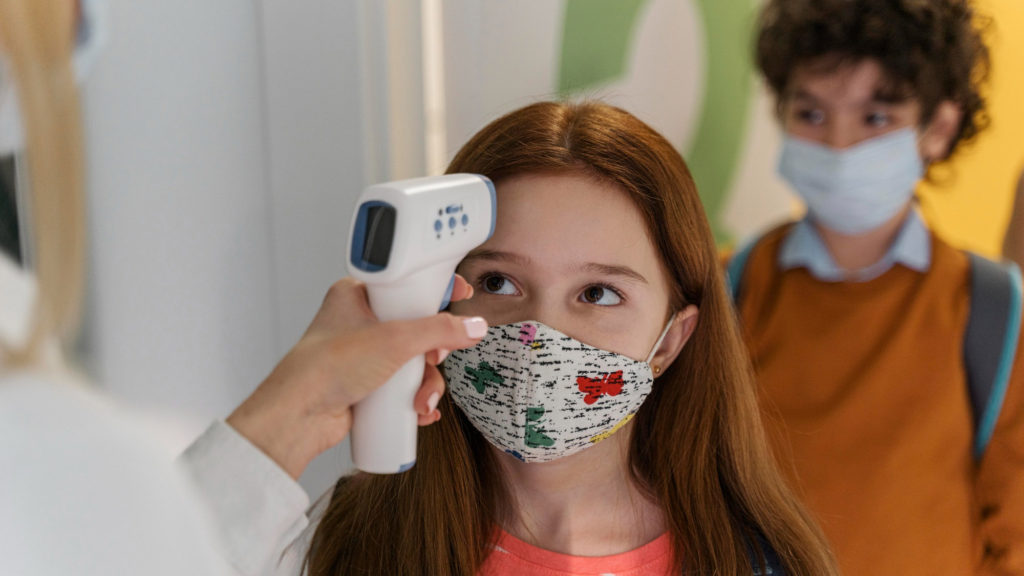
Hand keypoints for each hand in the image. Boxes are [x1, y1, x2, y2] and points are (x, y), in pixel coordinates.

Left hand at [226, 276, 485, 479]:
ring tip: (422, 400)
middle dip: (434, 352)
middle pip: (417, 327)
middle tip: (435, 358)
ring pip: (413, 362)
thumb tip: (472, 327)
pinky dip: (415, 398)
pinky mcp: (366, 383)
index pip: (407, 283)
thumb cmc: (326, 367)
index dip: (436, 290)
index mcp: (358, 296)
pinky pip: (402, 386)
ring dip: (426, 384)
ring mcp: (363, 355)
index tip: (460, 296)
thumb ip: (439, 330)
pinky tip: (419, 411)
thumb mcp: (394, 340)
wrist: (299, 415)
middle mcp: (360, 322)